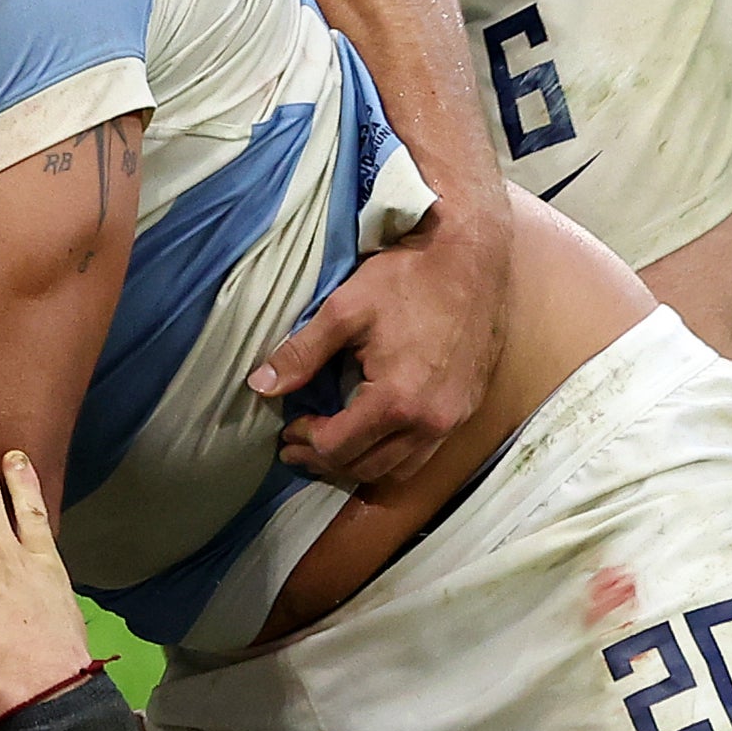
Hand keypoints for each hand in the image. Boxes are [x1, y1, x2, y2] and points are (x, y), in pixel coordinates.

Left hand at [244, 182, 505, 491]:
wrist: (473, 260)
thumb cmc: (407, 278)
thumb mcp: (344, 310)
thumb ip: (301, 354)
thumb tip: (259, 386)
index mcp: (397, 400)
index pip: (339, 446)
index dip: (306, 443)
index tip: (288, 428)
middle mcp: (429, 422)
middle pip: (367, 467)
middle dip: (326, 462)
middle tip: (298, 447)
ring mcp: (452, 420)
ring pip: (399, 469)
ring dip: (360, 465)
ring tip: (331, 448)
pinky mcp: (465, 410)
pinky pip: (424, 453)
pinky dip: (392, 456)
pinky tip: (373, 435)